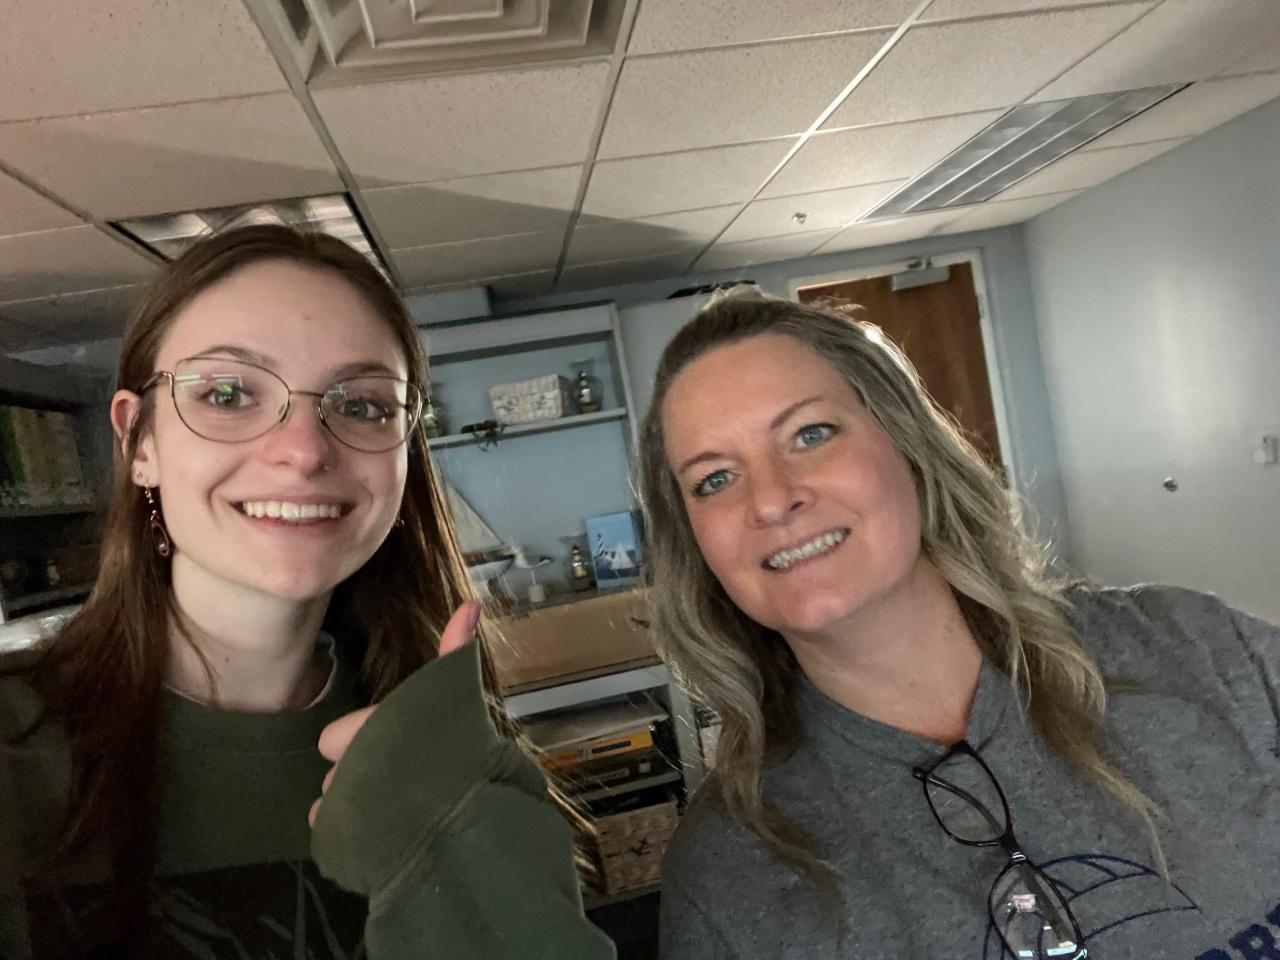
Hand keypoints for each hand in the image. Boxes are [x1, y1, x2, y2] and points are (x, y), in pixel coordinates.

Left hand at [308, 600, 481, 827]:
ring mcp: (345, 809)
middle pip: (337, 773)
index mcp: (368, 730)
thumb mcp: (455, 691)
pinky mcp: (344, 843)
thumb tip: (471, 602)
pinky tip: (375, 833)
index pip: (333, 737)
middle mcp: (350, 768)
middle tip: (399, 780)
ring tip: (394, 810)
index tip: (395, 742)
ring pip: (334, 805)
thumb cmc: (461, 745)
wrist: (471, 817)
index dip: (360, 738)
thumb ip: (455, 649)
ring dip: (355, 807)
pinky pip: (332, 835)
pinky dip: (347, 836)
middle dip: (360, 775)